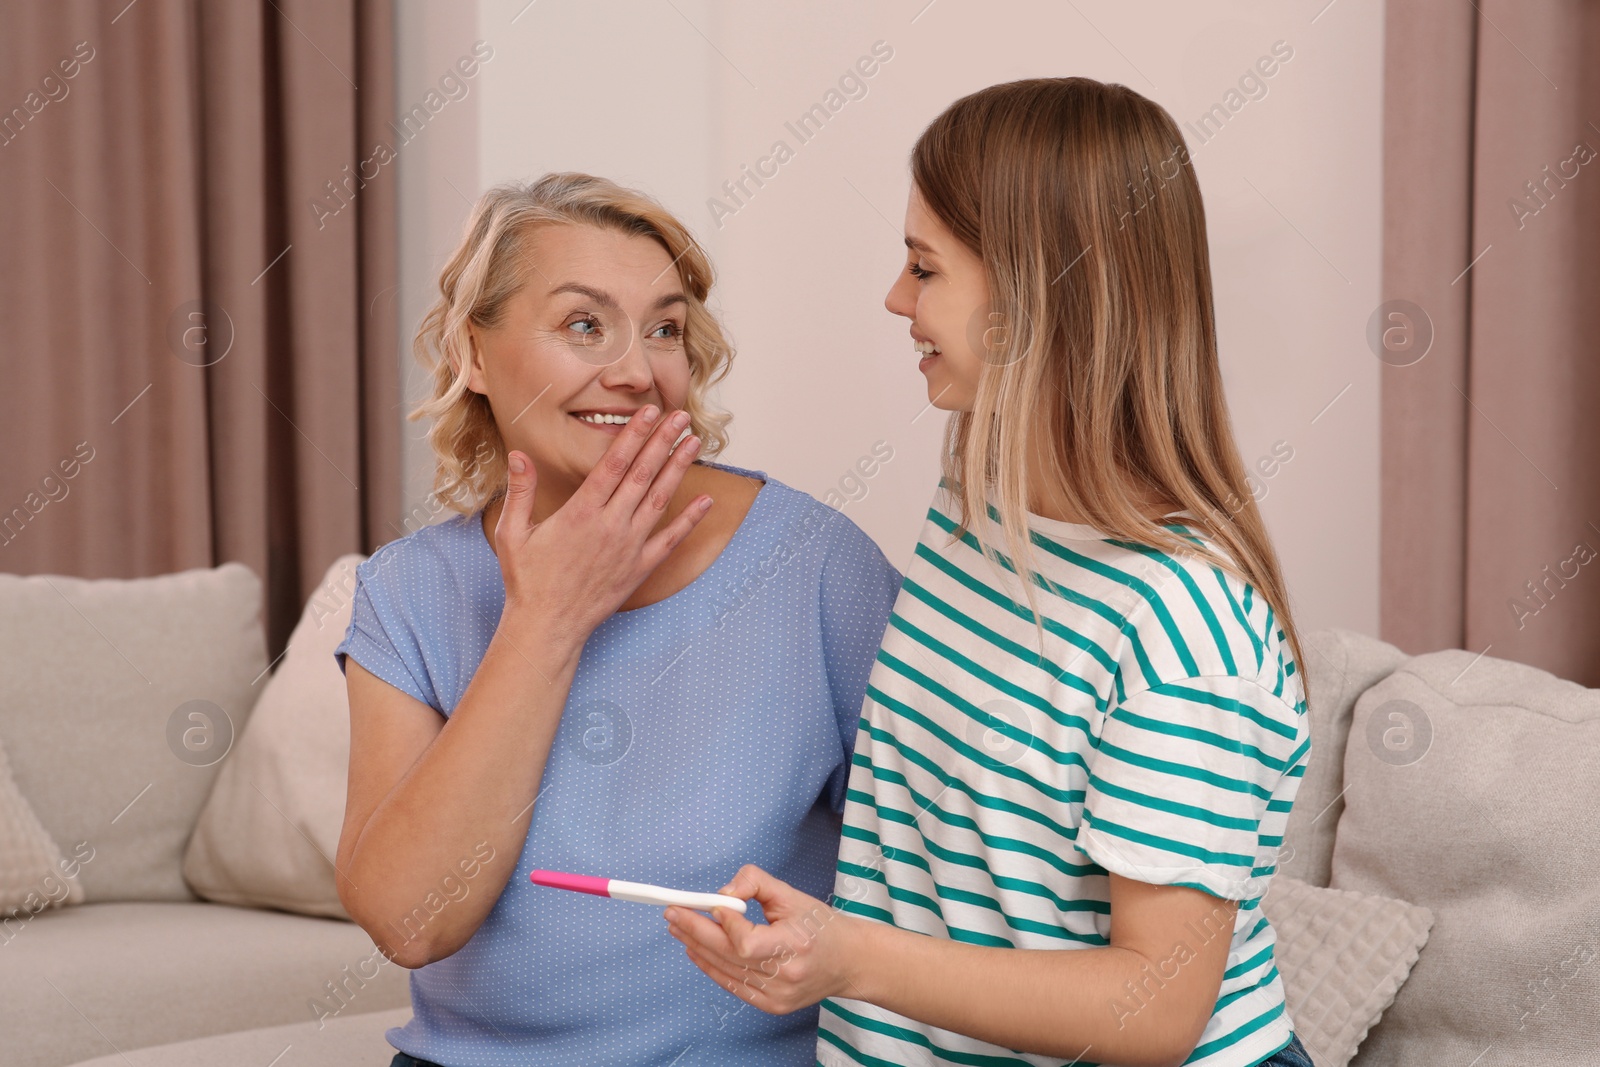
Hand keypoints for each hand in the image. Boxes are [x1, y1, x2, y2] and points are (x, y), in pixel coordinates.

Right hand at [494, 406, 710, 644]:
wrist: (547, 625)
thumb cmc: (527, 580)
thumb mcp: (512, 532)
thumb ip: (520, 491)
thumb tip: (518, 455)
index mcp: (581, 512)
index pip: (615, 463)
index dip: (635, 435)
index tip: (649, 412)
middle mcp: (611, 525)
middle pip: (644, 474)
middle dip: (664, 441)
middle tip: (682, 417)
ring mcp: (630, 547)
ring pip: (660, 499)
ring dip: (679, 469)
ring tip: (694, 443)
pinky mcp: (640, 568)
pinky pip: (671, 540)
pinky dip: (690, 520)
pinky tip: (706, 501)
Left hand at [665, 865, 860, 1014]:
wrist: (848, 962)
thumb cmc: (820, 926)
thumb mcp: (792, 894)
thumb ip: (755, 883)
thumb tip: (723, 892)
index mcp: (796, 946)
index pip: (747, 941)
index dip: (725, 922)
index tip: (712, 903)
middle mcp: (786, 976)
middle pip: (729, 956)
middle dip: (695, 931)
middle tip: (673, 912)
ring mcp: (777, 995)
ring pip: (725, 971)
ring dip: (697, 948)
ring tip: (678, 928)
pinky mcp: (772, 1005)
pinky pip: (732, 986)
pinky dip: (711, 967)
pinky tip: (695, 950)